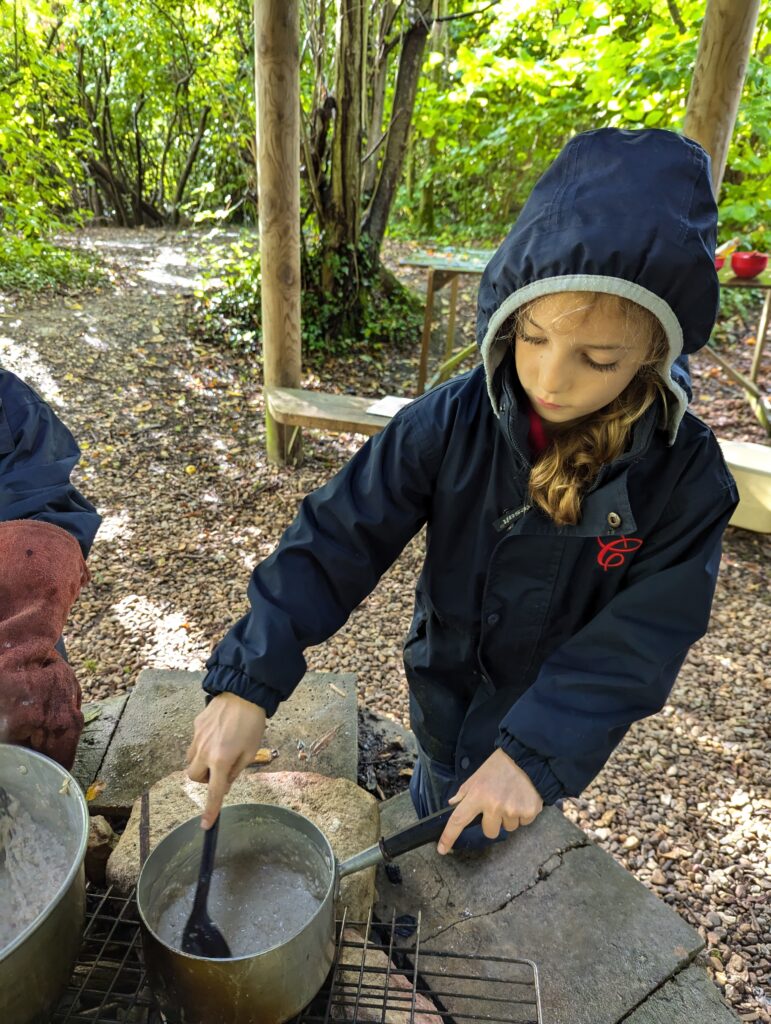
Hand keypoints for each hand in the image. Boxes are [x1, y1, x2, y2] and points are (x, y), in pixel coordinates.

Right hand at [186, 692, 265, 828]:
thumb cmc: (252, 723)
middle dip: (205, 778)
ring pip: (191, 760)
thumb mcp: (250, 751)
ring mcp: (197, 738)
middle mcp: (205, 751)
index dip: (210, 810)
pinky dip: (203, 745)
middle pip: (194, 777)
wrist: (244, 693)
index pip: (214, 792)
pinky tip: (218, 734)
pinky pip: (195, 743)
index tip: (206, 825)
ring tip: (219, 751)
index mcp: (222, 760)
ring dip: (202, 763)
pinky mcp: (195, 726)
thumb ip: (235, 771)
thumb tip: (223, 783)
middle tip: (220, 770)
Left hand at [437, 748, 542, 853]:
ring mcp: (512, 810)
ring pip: (508, 828)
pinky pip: (523, 823)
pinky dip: (523, 814)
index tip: (442, 850)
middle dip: (493, 822)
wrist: (527, 757)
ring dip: (509, 817)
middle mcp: (494, 806)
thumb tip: (453, 804)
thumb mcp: (477, 775)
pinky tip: (523, 798)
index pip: (458, 820)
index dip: (449, 837)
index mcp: (478, 795)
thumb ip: (465, 792)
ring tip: (512, 797)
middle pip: (489, 832)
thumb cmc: (500, 765)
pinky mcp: (529, 812)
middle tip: (498, 804)